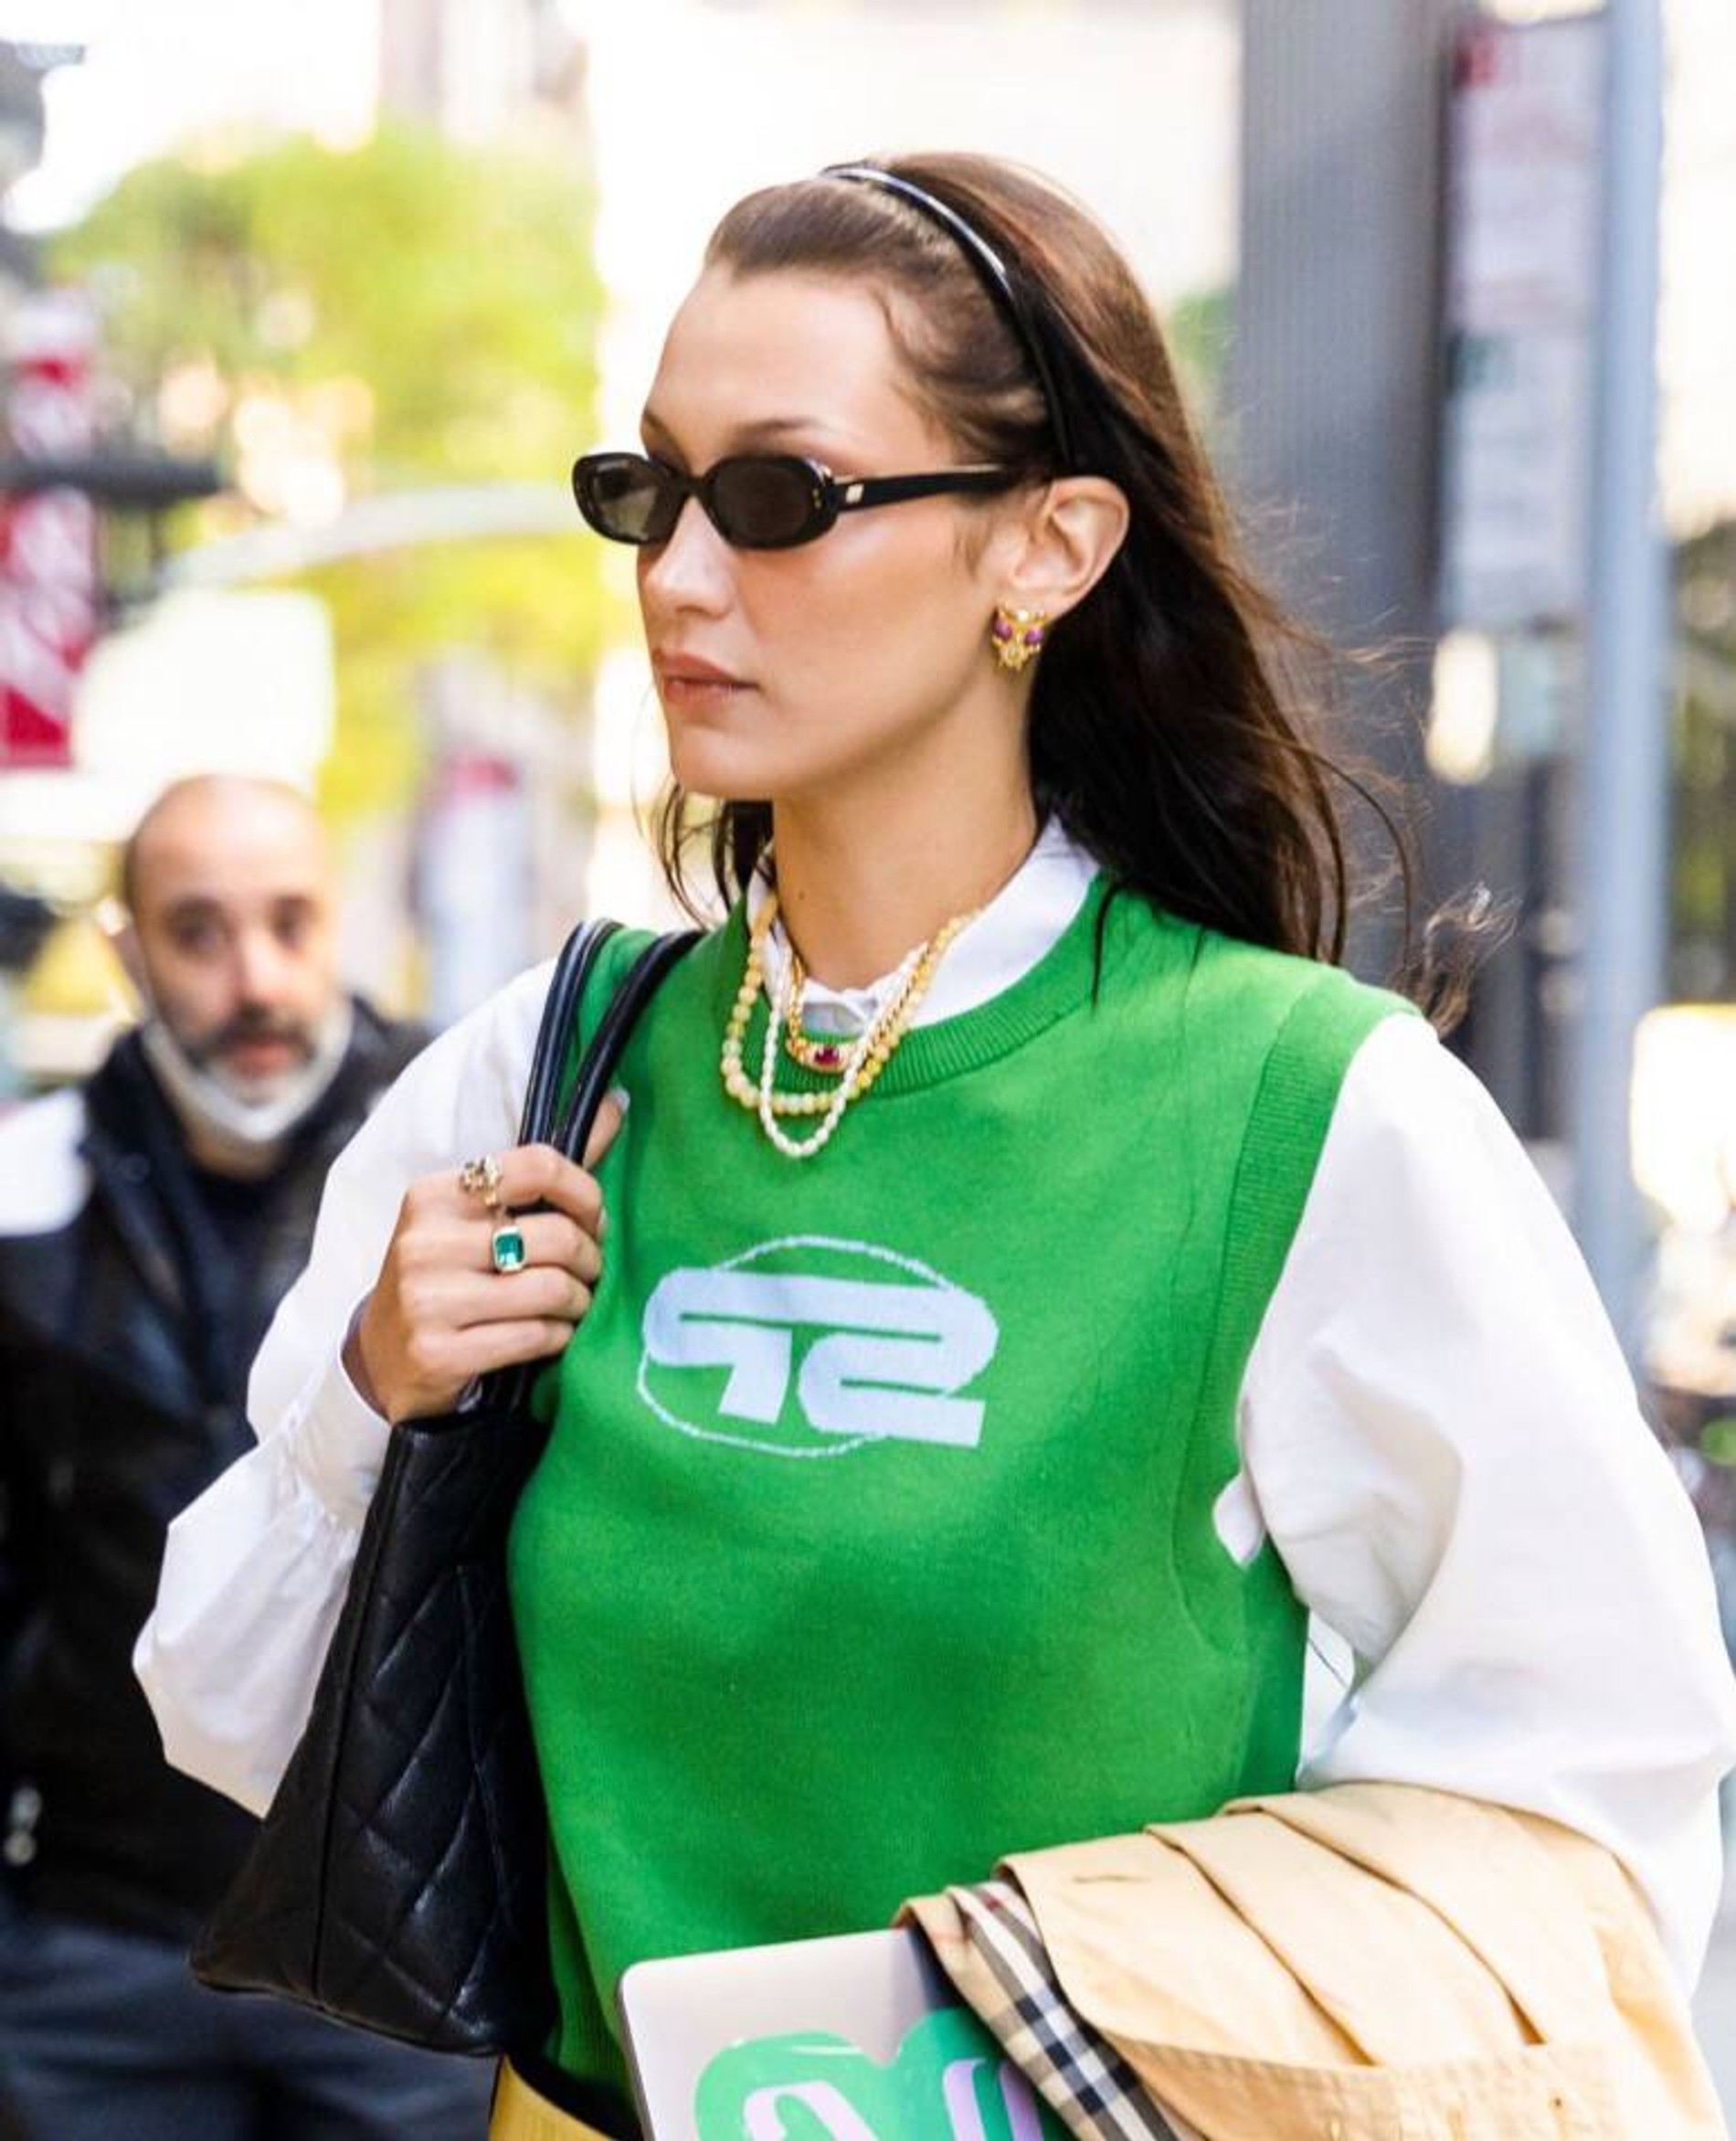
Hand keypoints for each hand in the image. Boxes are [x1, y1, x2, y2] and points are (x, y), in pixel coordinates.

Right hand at [347, 1101, 622, 1422]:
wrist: (381, 1358)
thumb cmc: (445, 1275)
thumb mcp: (474, 1218)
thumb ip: (545, 1170)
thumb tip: (615, 1105)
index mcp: (435, 1195)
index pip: (538, 1165)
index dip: (585, 1193)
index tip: (593, 1218)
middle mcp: (425, 1242)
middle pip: (556, 1235)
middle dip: (590, 1257)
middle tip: (588, 1270)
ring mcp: (428, 1300)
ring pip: (552, 1289)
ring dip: (579, 1301)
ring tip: (573, 1303)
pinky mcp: (440, 1352)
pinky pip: (537, 1336)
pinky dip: (560, 1336)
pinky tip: (553, 1333)